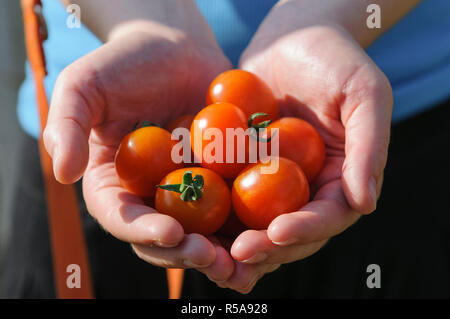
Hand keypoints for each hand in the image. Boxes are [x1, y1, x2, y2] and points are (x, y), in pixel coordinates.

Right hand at [44, 23, 231, 268]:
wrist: (175, 48)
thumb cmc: (124, 62)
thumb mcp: (84, 84)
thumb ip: (68, 125)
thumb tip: (63, 175)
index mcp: (112, 183)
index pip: (121, 216)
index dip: (141, 230)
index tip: (171, 232)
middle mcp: (148, 196)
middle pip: (163, 236)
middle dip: (186, 253)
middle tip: (213, 258)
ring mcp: (185, 191)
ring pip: (201, 232)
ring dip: (222, 252)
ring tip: (246, 262)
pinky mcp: (218, 180)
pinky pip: (233, 207)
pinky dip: (249, 225)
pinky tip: (271, 233)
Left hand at [198, 4, 392, 292]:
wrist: (292, 38)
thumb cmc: (335, 59)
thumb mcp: (365, 94)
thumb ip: (368, 147)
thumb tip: (366, 203)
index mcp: (340, 179)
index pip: (328, 216)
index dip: (306, 230)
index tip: (277, 233)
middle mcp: (307, 188)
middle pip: (290, 231)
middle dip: (266, 248)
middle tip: (237, 254)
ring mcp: (273, 182)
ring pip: (256, 224)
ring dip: (234, 244)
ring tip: (209, 254)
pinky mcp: (243, 169)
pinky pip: (227, 195)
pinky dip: (212, 213)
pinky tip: (191, 224)